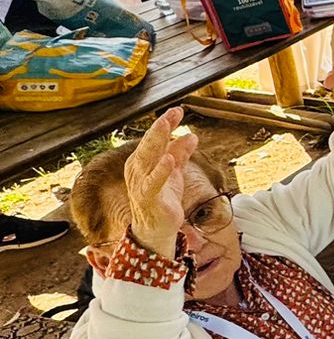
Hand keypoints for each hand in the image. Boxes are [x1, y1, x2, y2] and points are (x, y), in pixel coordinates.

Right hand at [123, 107, 198, 259]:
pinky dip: (160, 171)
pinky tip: (169, 159)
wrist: (157, 228)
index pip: (153, 139)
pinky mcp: (148, 199)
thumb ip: (180, 154)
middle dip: (160, 127)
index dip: (165, 124)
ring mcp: (140, 184)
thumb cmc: (162, 198)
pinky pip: (153, 183)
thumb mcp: (174, 172)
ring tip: (166, 126)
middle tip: (172, 112)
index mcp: (142, 161)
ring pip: (147, 159)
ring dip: (157, 142)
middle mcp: (137, 170)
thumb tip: (191, 135)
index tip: (178, 110)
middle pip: (148, 145)